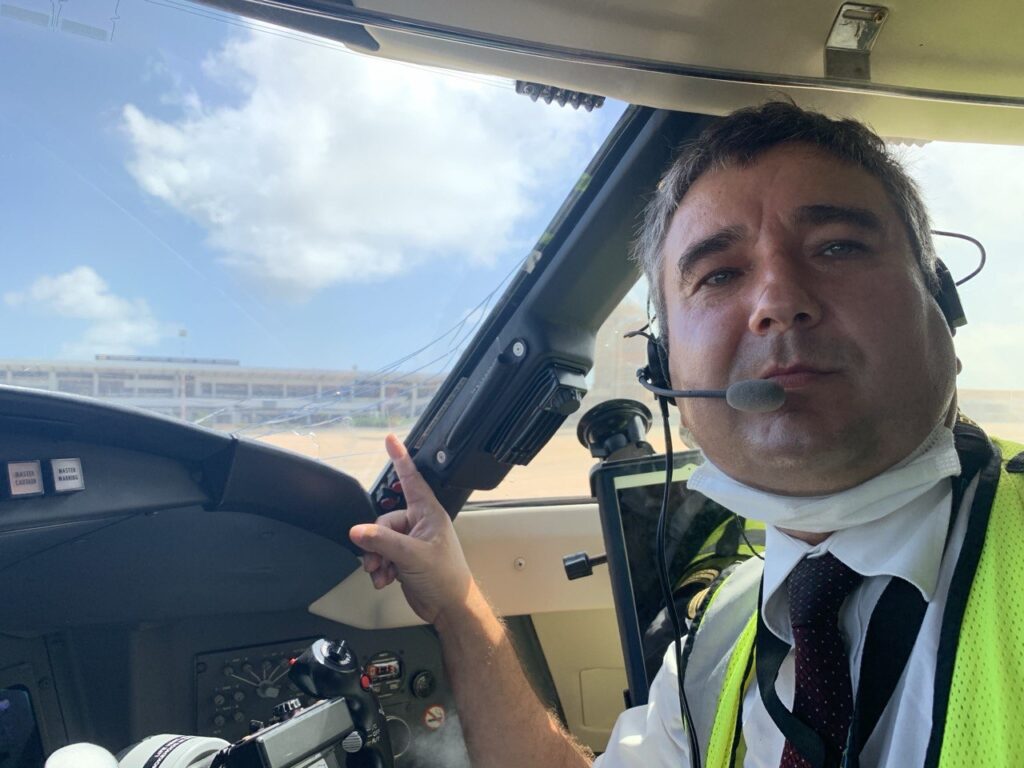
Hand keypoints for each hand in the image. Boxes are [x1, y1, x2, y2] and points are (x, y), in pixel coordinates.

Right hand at [349, 434, 472, 624]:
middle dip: (376, 542)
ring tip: (381, 572)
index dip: (400, 459)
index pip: (411, 479)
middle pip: (384, 520)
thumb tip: (359, 531)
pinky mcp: (405, 558)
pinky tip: (384, 579)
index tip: (391, 440)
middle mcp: (420, 524)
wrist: (450, 607)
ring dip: (376, 558)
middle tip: (377, 560)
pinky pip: (382, 555)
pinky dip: (380, 568)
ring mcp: (412, 541)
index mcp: (428, 513)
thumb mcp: (412, 556)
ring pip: (380, 540)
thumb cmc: (446, 577)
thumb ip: (383, 542)